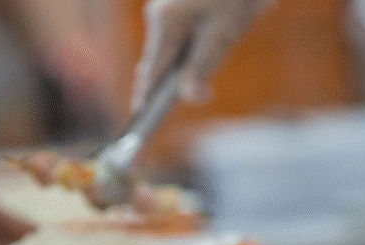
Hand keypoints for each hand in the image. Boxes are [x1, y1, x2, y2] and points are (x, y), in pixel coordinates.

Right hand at [133, 0, 275, 108]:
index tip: (141, 114)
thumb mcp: (223, 35)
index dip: (146, 95)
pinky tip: (211, 39)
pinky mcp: (175, 7)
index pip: (151, 69)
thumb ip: (202, 67)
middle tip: (186, 98)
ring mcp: (164, 8)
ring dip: (185, 62)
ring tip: (214, 57)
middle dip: (171, 80)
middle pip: (158, 60)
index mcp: (165, 21)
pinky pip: (176, 36)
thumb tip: (189, 96)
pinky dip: (189, 48)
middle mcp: (157, 13)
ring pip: (168, 49)